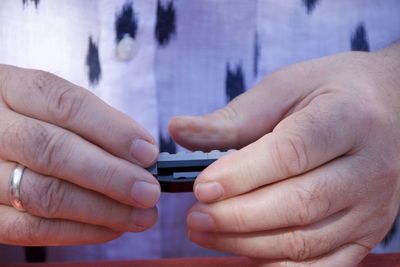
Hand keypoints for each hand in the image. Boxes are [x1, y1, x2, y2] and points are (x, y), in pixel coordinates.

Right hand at [0, 65, 159, 245]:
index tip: (148, 152)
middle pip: (53, 151)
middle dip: (110, 175)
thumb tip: (141, 154)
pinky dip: (77, 231)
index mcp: (9, 89)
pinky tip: (111, 228)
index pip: (64, 103)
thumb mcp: (45, 104)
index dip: (111, 129)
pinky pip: (28, 228)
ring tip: (141, 215)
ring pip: (42, 194)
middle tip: (149, 191)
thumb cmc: (28, 120)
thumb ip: (88, 122)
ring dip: (101, 209)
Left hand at [170, 43, 399, 265]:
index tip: (200, 187)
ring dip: (247, 243)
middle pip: (298, 204)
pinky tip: (242, 252)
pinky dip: (278, 266)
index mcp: (347, 119)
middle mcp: (369, 167)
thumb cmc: (327, 93)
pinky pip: (323, 266)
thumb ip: (231, 118)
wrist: (385, 106)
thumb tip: (178, 130)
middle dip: (237, 217)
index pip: (291, 153)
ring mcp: (373, 207)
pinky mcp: (368, 233)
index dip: (241, 175)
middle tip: (194, 216)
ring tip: (205, 231)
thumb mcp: (282, 90)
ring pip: (305, 241)